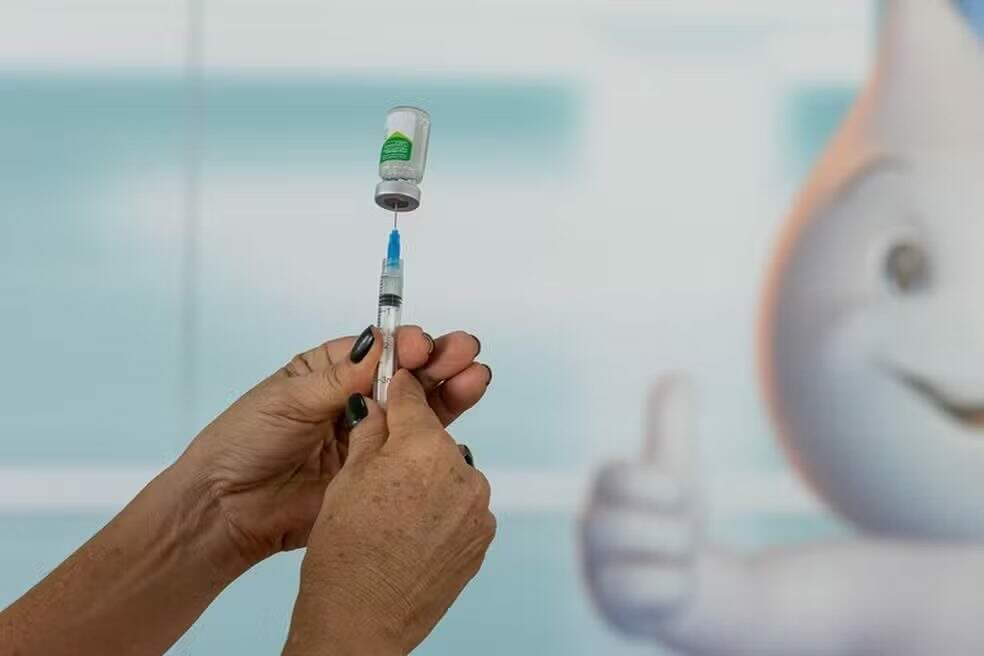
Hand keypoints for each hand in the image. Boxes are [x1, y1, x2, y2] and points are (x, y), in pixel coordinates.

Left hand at [176, 326, 489, 566]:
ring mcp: (372, 435)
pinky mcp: (381, 471)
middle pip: (408, 374)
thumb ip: (341, 378)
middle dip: (439, 360)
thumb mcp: (289, 400)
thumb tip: (384, 345)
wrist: (228, 509)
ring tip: (475, 376)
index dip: (404, 345)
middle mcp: (357, 398)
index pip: (379, 350)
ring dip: (450, 388)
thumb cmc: (244, 443)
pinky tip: (460, 409)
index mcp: (331, 370)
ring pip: (420, 407)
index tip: (421, 345)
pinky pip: (416, 447)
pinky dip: (442, 428)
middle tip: (464, 352)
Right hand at [283, 370, 495, 655]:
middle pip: (434, 439)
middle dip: (409, 445)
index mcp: (425, 447)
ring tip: (393, 510)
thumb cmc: (345, 555)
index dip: (397, 390)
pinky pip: (461, 506)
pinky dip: (441, 509)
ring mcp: (478, 508)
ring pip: (449, 473)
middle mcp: (462, 471)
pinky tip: (412, 529)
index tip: (394, 383)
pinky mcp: (482, 537)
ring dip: (428, 479)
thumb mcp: (346, 478)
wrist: (362, 621)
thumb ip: (369, 432)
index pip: (413, 399)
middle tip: (379, 468)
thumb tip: (377, 405)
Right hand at [581, 375, 701, 638]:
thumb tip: (677, 375)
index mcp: (604, 490)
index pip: (614, 478)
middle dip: (673, 530)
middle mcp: (590, 530)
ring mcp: (598, 574)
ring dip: (677, 561)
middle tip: (685, 534)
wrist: (687, 583)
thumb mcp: (678, 474)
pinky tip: (675, 589)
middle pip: (618, 527)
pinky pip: (651, 599)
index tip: (679, 494)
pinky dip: (678, 591)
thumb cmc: (673, 521)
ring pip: (635, 568)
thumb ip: (672, 428)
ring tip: (679, 560)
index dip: (656, 486)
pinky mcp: (613, 612)